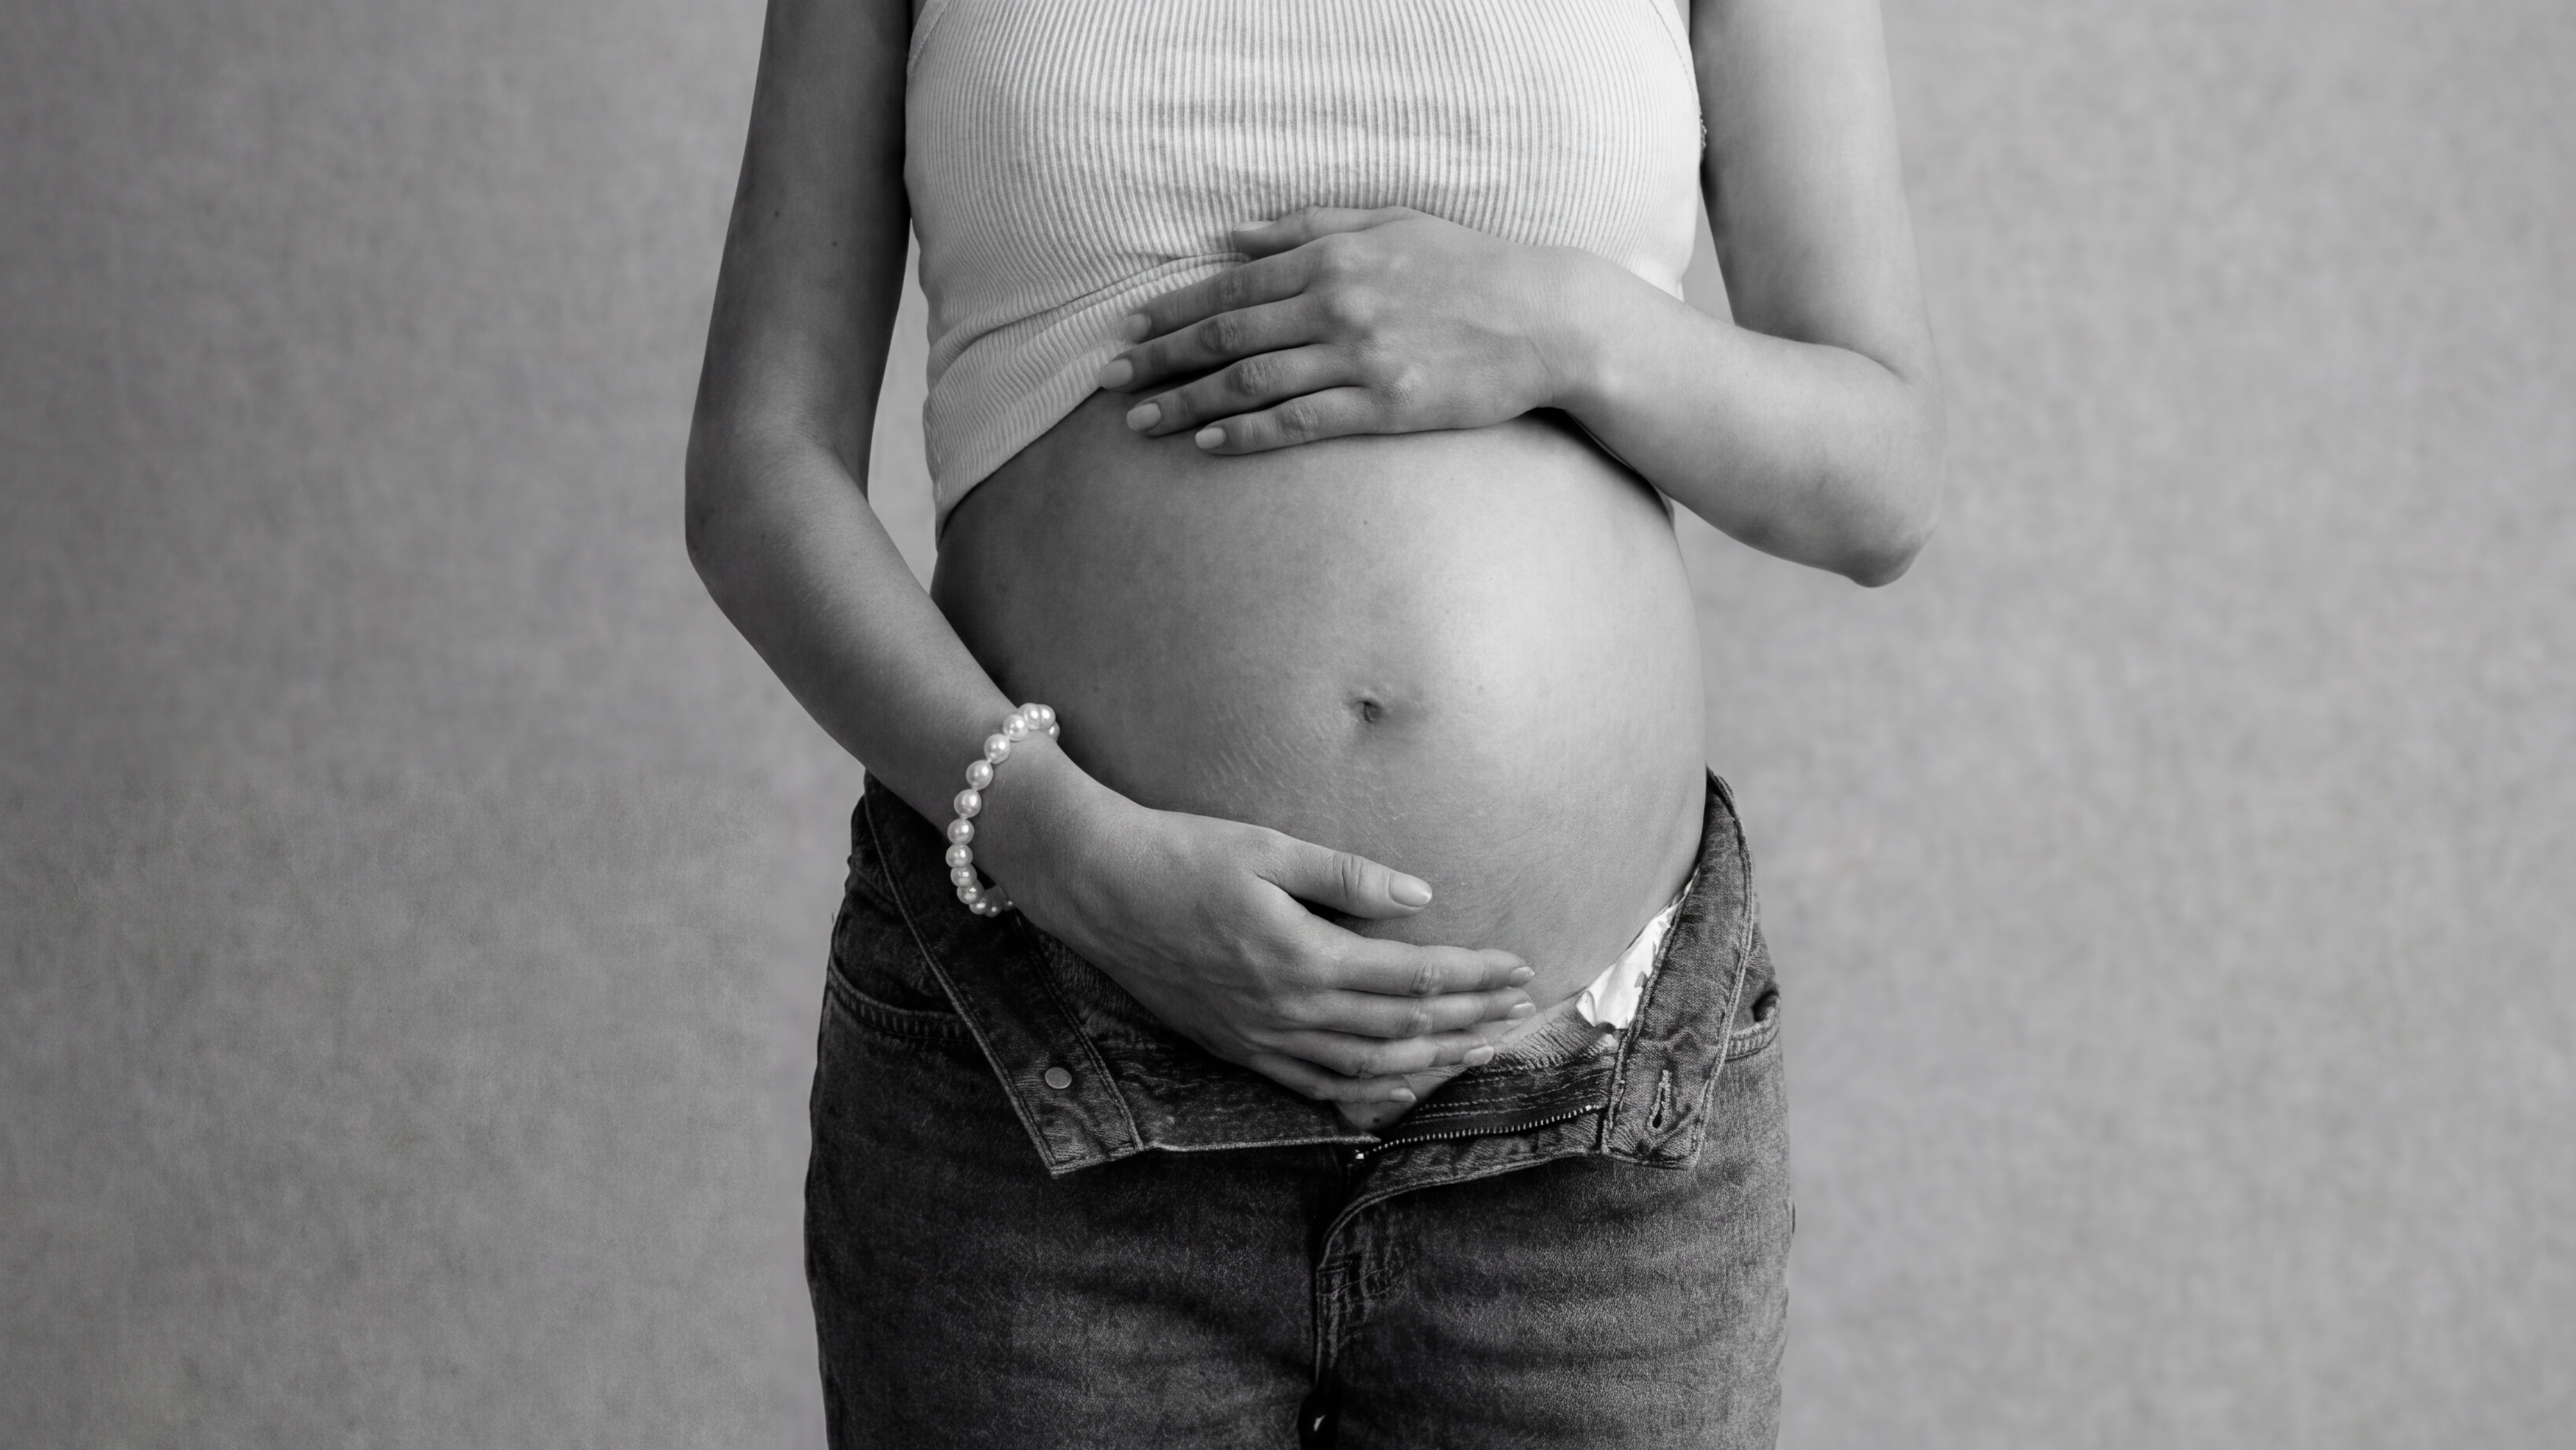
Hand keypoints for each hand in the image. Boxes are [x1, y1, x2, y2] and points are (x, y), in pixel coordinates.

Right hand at [973, 752, 1537, 1106]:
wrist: (1097, 886)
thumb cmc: (1181, 852)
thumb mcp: (1266, 847)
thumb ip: (1346, 877)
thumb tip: (1421, 897)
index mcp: (1303, 955)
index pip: (1413, 977)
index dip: (1474, 976)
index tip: (1519, 969)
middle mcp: (1287, 1009)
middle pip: (1402, 1030)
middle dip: (1470, 1021)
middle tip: (1521, 1012)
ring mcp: (1260, 1038)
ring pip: (1367, 1069)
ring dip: (1432, 1062)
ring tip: (1481, 1050)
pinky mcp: (1237, 1048)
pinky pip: (1315, 1087)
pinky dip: (1366, 1094)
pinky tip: (1399, 1089)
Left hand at [1096, 207, 1592, 454]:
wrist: (1547, 319)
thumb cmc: (1470, 267)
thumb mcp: (1392, 222)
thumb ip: (1310, 226)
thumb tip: (1235, 234)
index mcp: (1334, 257)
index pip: (1233, 284)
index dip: (1173, 308)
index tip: (1129, 327)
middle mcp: (1337, 304)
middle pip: (1227, 333)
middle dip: (1160, 357)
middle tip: (1109, 379)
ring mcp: (1359, 358)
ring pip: (1251, 382)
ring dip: (1188, 402)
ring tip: (1140, 421)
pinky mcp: (1385, 406)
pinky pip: (1300, 423)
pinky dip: (1248, 433)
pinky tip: (1208, 445)